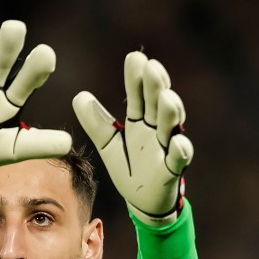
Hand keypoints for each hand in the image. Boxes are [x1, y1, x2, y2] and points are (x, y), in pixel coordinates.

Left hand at [72, 52, 193, 224]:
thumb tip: (78, 96)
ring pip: (170, 128)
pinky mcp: (172, 171)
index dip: (137, 79)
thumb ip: (96, 123)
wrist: (143, 201)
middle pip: (157, 105)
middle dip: (156, 87)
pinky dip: (180, 151)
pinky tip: (178, 142)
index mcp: (140, 121)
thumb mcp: (108, 144)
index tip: (135, 57)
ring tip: (167, 98)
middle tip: (152, 68)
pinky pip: (178, 160)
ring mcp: (166, 149)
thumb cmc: (129, 167)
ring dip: (170, 113)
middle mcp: (156, 131)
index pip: (139, 96)